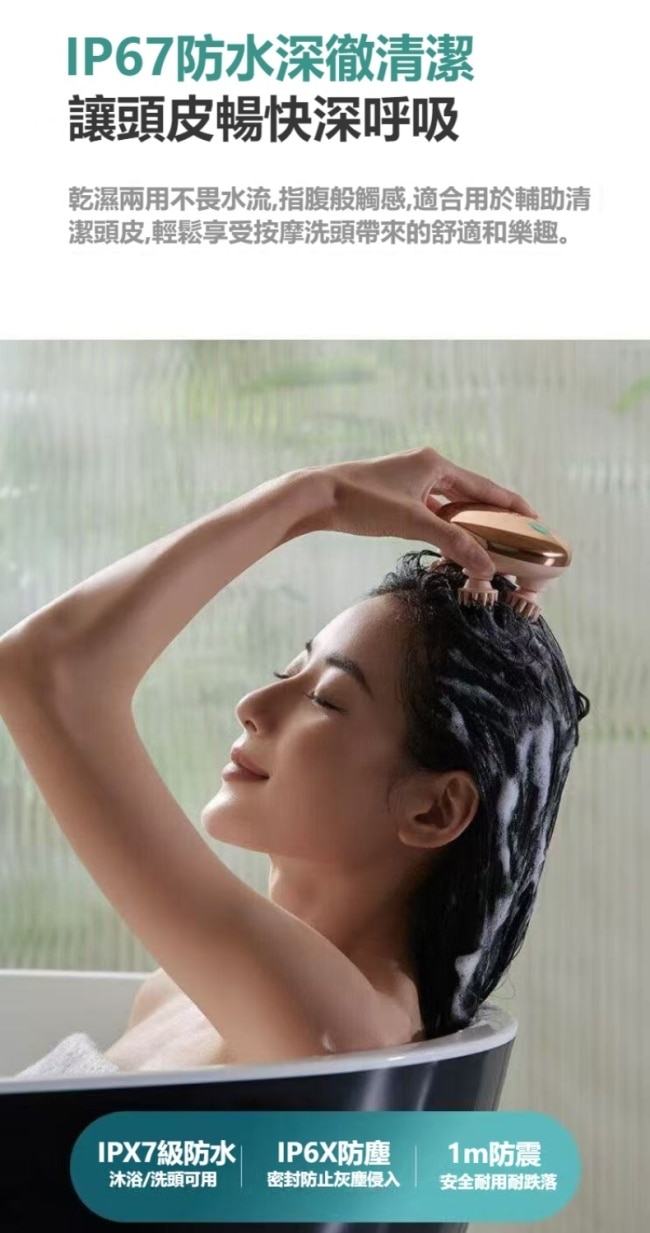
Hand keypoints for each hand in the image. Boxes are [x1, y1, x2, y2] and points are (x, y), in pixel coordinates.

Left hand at [309, 447, 537, 577]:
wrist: (316, 497)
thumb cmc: (361, 501)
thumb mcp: (412, 522)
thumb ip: (452, 542)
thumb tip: (486, 565)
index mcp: (435, 464)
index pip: (485, 487)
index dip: (511, 504)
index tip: (534, 519)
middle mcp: (426, 467)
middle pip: (470, 495)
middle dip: (491, 518)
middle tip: (515, 538)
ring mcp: (411, 482)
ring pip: (449, 506)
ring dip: (466, 525)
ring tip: (489, 545)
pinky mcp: (397, 497)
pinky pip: (431, 512)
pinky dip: (443, 528)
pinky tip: (450, 545)